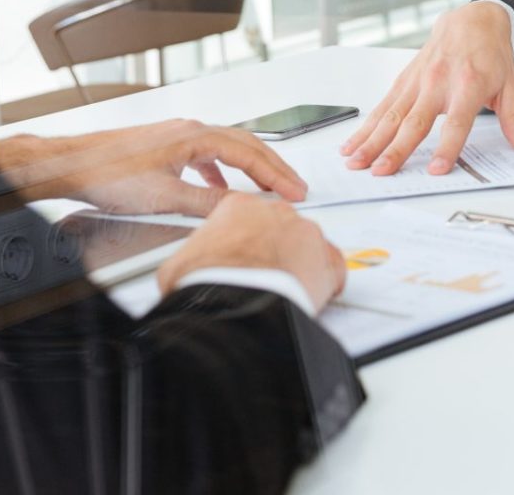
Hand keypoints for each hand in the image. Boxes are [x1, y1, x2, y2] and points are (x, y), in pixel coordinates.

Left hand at [0, 119, 307, 215]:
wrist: (74, 164)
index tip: (296, 191)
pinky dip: (222, 171)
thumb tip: (240, 209)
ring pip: (227, 148)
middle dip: (273, 168)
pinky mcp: (166, 147)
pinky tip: (219, 189)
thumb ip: (206, 204)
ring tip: (266, 187)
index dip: (276, 175)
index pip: (250, 154)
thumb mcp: (165, 197)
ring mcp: (178, 136)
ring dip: (250, 168)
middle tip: (294, 187)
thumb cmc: (110, 174)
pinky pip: (207, 155)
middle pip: (245, 145)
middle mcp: (189, 130)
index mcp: (195, 136)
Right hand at [157, 195, 346, 312]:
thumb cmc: (209, 284)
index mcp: (239, 207)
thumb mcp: (179, 264)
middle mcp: (276, 213)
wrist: (237, 306)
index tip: (243, 253)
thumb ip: (190, 256)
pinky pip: (333, 266)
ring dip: (297, 264)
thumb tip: (180, 269)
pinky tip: (310, 293)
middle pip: (279, 227)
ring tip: (282, 288)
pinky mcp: (328, 258)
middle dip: (272, 248)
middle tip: (261, 273)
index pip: (248, 215)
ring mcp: (305, 233)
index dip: (244, 238)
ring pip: (306, 245)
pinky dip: (325, 281)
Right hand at [339, 1, 513, 176]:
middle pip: (414, 121)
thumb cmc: (490, 55)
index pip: (457, 122)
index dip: (447, 146)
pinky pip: (382, 106)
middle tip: (380, 172)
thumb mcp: (510, 87)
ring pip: (391, 115)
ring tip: (356, 162)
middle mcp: (438, 82)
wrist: (472, 20)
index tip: (435, 169)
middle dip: (395, 149)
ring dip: (371, 140)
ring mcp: (417, 80)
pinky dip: (365, 126)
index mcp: (468, 85)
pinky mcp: (404, 80)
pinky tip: (352, 144)